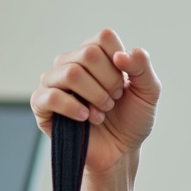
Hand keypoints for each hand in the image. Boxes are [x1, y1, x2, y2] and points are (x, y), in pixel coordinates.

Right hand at [33, 29, 160, 175]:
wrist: (119, 152)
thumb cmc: (131, 119)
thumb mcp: (149, 92)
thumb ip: (142, 67)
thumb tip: (123, 53)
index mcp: (95, 54)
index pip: (104, 38)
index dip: (119, 63)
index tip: (124, 85)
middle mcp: (71, 63)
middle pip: (88, 54)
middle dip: (109, 82)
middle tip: (113, 101)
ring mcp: (54, 82)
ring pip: (71, 73)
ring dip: (94, 96)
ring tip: (101, 112)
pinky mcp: (41, 104)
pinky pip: (50, 96)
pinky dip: (72, 108)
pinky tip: (84, 118)